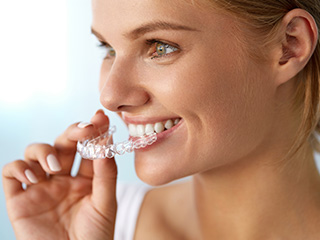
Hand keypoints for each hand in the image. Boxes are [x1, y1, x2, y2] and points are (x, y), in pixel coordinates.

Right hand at [2, 110, 117, 239]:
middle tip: (84, 130)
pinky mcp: (20, 200)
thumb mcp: (106, 203)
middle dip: (73, 132)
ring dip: (45, 151)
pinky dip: (19, 167)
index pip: (87, 148)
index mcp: (84, 179)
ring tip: (56, 167)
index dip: (94, 131)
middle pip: (63, 144)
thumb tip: (106, 142)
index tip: (100, 117)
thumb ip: (106, 173)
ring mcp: (40, 187)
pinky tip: (34, 176)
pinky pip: (12, 173)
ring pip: (35, 152)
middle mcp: (62, 179)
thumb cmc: (95, 237)